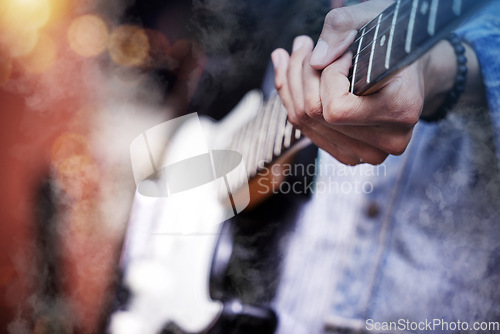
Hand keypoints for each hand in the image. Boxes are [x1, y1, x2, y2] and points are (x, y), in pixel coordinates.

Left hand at [271, 1, 427, 164]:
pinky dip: (294, 100)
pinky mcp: (350, 154)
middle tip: (305, 44)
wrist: (409, 71)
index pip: (337, 107)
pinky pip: (306, 130)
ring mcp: (367, 154)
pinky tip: (293, 76)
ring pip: (304, 122)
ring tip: (299, 55)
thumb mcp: (373, 17)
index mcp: (401, 110)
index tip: (346, 53)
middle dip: (301, 72)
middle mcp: (387, 141)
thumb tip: (316, 61)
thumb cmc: (394, 43)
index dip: (330, 74)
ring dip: (292, 83)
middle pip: (315, 114)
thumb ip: (343, 27)